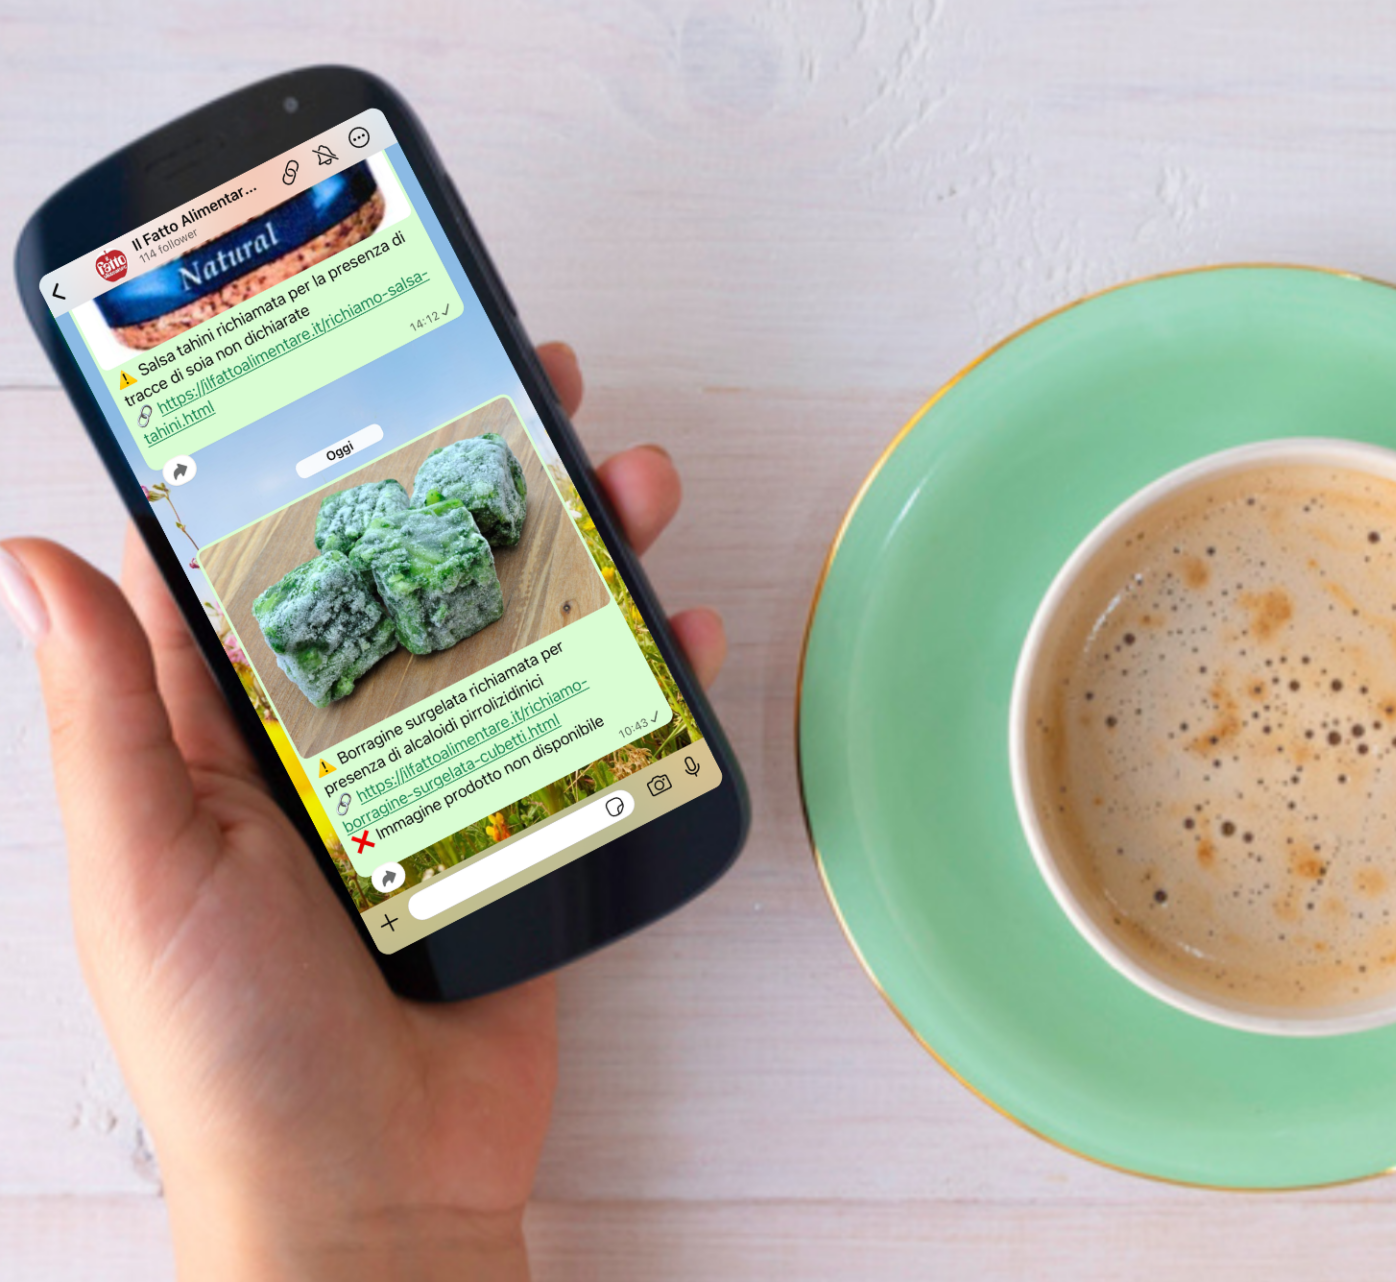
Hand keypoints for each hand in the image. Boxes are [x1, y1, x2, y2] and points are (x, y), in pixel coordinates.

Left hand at [0, 344, 724, 1280]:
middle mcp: (341, 737)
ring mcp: (445, 780)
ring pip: (517, 630)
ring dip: (578, 547)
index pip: (263, 554)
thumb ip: (109, 711)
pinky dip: (647, 673)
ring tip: (630, 480)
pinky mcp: (532, 832)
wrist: (369, 1189)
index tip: (361, 357)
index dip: (310, 450)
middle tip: (527, 382)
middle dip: (475, 472)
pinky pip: (598, 729)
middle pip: (415, 569)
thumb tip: (36, 553)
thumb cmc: (230, 1042)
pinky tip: (682, 626)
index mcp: (229, 728)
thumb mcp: (144, 862)